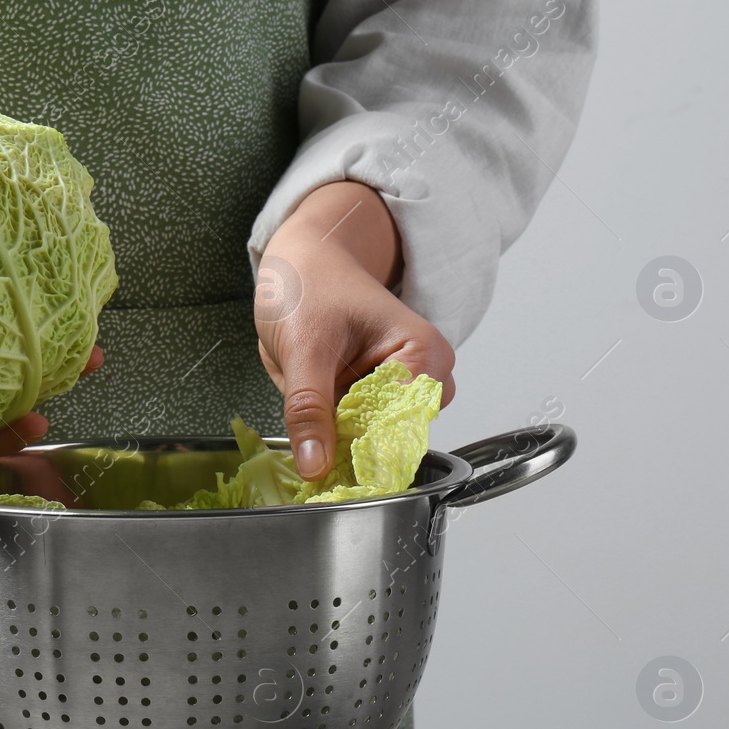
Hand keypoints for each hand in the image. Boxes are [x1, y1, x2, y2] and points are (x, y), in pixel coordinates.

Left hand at [256, 181, 455, 480]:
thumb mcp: (302, 347)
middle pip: (391, 439)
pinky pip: (357, 429)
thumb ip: (308, 409)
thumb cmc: (311, 283)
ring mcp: (402, 386)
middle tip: (310, 416)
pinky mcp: (378, 394)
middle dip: (345, 439)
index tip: (326, 470)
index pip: (404, 429)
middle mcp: (425, 374)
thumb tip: (315, 465)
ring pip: (370, 439)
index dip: (364, 454)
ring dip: (335, 430)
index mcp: (423, 354)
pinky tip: (315, 398)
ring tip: (311, 387)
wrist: (303, 258)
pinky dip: (331, 425)